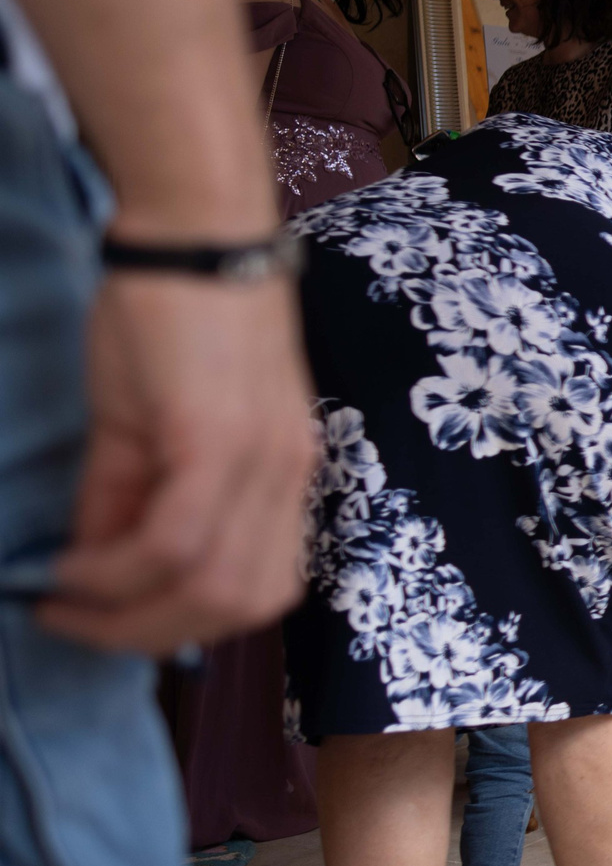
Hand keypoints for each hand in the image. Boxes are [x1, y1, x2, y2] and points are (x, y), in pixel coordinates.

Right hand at [39, 272, 317, 656]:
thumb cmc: (169, 315)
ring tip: (67, 598)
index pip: (261, 588)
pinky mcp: (220, 438)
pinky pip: (176, 538)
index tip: (107, 618)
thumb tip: (95, 564)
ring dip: (131, 613)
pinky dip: (119, 569)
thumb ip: (131, 498)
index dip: (183, 623)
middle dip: (151, 634)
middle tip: (78, 622)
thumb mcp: (150, 423)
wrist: (191, 231)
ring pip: (213, 587)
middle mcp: (290, 474)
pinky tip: (73, 565)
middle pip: (242, 604)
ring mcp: (263, 459)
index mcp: (287, 473)